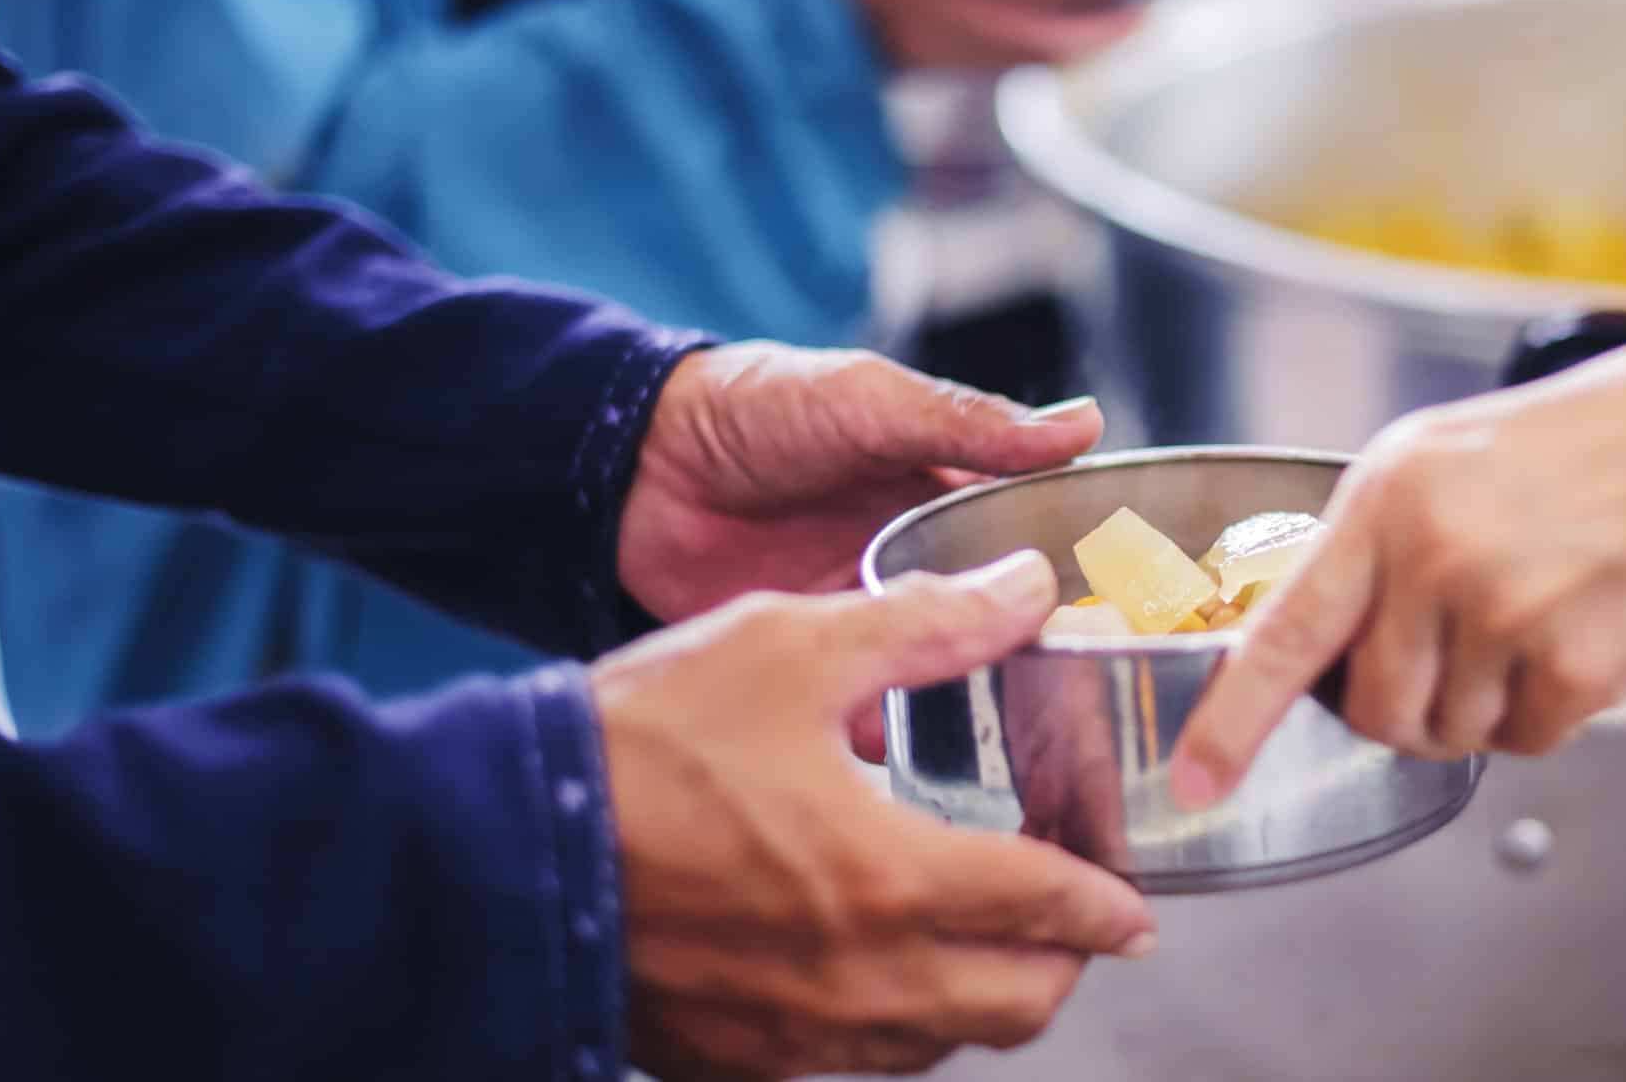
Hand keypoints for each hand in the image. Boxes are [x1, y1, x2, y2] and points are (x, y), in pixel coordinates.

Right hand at [596, 553, 1157, 1079]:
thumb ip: (928, 624)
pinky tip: (868, 970)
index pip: (1049, 909)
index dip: (1106, 903)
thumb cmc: (639, 744)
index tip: (1132, 904)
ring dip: (978, 997)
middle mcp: (861, 981)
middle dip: (1061, 963)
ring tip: (976, 937)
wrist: (492, 848)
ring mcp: (795, 1037)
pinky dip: (889, 1028)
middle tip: (1066, 917)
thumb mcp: (792, 646)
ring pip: (937, 1045)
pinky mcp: (732, 1062)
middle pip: (1018, 1005)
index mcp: (893, 879)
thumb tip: (1027, 591)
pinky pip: (849, 1066)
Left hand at [618, 344, 1101, 757]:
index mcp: (949, 495)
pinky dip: (901, 743)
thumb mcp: (870, 401)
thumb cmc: (757, 406)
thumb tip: (1085, 425)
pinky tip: (940, 779)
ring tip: (1038, 757)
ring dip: (984, 712)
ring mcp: (870, 621)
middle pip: (1005, 625)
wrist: (633, 463)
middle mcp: (922, 565)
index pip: (1038, 544)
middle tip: (1101, 713)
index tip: (1146, 624)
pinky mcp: (814, 669)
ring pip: (949, 678)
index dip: (1085, 582)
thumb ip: (968, 423)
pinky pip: (874, 716)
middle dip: (1047, 666)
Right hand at [800, 0, 1158, 67]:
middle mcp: (953, 14)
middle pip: (1056, 34)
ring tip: (1122, 20)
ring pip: (1037, 60)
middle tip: (1149, 1)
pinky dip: (1049, 57)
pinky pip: (1011, 70)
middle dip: (1113, 25)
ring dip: (1088, 46)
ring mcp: (947, 50)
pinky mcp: (939, 70)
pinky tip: (1067, 36)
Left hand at [1173, 332, 1625, 804]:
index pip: (1283, 633)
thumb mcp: (1439, 462)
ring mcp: (1505, 611)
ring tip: (1530, 623)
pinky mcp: (1576, 662)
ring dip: (1481, 708)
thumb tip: (1308, 648)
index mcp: (1384, 500)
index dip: (1231, 719)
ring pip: (1449, 734)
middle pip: (1372, 709)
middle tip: (1459, 650)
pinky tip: (1579, 637)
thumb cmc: (1580, 450)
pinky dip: (1548, 712)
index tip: (1194, 777)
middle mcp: (1433, 555)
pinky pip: (1527, 741)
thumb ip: (1369, 549)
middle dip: (1405, 707)